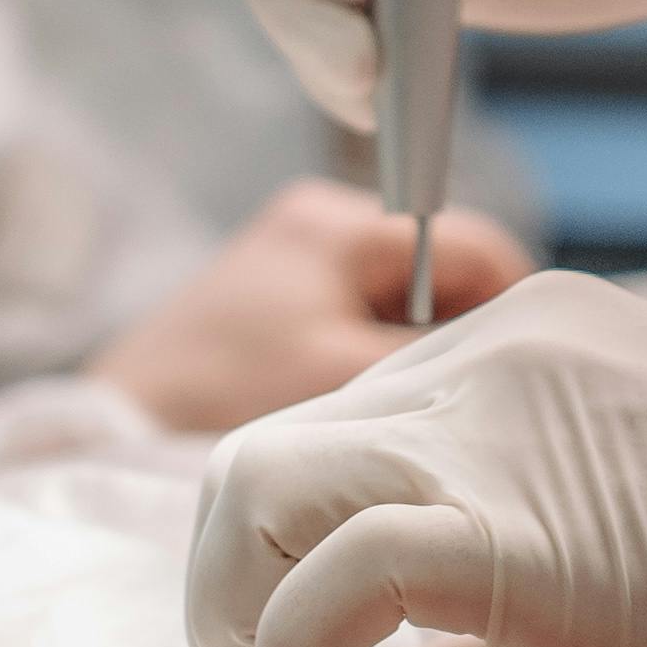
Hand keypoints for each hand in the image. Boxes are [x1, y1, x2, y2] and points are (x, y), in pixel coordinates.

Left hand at [90, 180, 531, 438]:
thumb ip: (437, 354)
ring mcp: (292, 252)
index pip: (476, 244)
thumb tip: (516, 348)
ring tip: (414, 410)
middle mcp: (318, 219)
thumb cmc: (224, 398)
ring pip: (401, 296)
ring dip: (416, 347)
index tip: (530, 372)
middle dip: (462, 331)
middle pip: (440, 267)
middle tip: (471, 400)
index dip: (514, 307)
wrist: (117, 428)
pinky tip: (366, 404)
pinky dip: (373, 352)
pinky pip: (357, 313)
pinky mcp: (272, 291)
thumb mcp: (346, 379)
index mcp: (341, 223)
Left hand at [191, 272, 646, 646]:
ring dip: (243, 615)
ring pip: (259, 487)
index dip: (317, 544)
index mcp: (546, 336)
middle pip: (280, 444)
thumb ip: (593, 537)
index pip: (360, 420)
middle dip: (248, 578)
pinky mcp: (515, 532)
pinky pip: (326, 578)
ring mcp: (501, 429)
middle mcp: (500, 351)